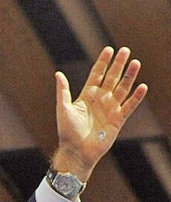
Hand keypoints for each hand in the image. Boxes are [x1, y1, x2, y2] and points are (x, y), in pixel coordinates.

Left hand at [53, 47, 146, 181]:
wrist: (76, 152)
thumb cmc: (67, 132)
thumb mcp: (63, 110)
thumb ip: (63, 92)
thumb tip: (58, 74)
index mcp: (87, 96)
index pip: (97, 74)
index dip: (103, 62)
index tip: (109, 50)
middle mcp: (100, 100)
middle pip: (112, 78)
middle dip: (119, 65)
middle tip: (125, 51)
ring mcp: (110, 108)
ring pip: (122, 88)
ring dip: (129, 76)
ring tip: (135, 63)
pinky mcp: (118, 119)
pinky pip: (129, 106)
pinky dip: (136, 97)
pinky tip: (142, 86)